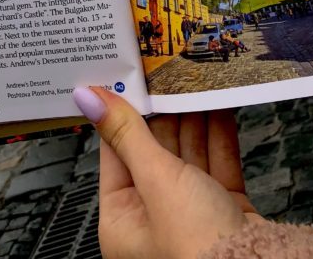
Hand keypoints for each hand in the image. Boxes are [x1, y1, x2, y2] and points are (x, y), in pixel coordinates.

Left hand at [73, 87, 261, 258]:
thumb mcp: (155, 180)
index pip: (116, 153)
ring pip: (188, 153)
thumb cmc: (197, 245)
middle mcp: (154, 218)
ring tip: (194, 78)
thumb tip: (88, 98)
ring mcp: (192, 212)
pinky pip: (217, 162)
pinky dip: (219, 133)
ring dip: (193, 117)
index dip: (121, 113)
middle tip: (165, 71)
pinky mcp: (224, 208)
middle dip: (164, 111)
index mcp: (122, 220)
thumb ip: (127, 134)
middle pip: (154, 150)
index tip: (126, 77)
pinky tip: (219, 103)